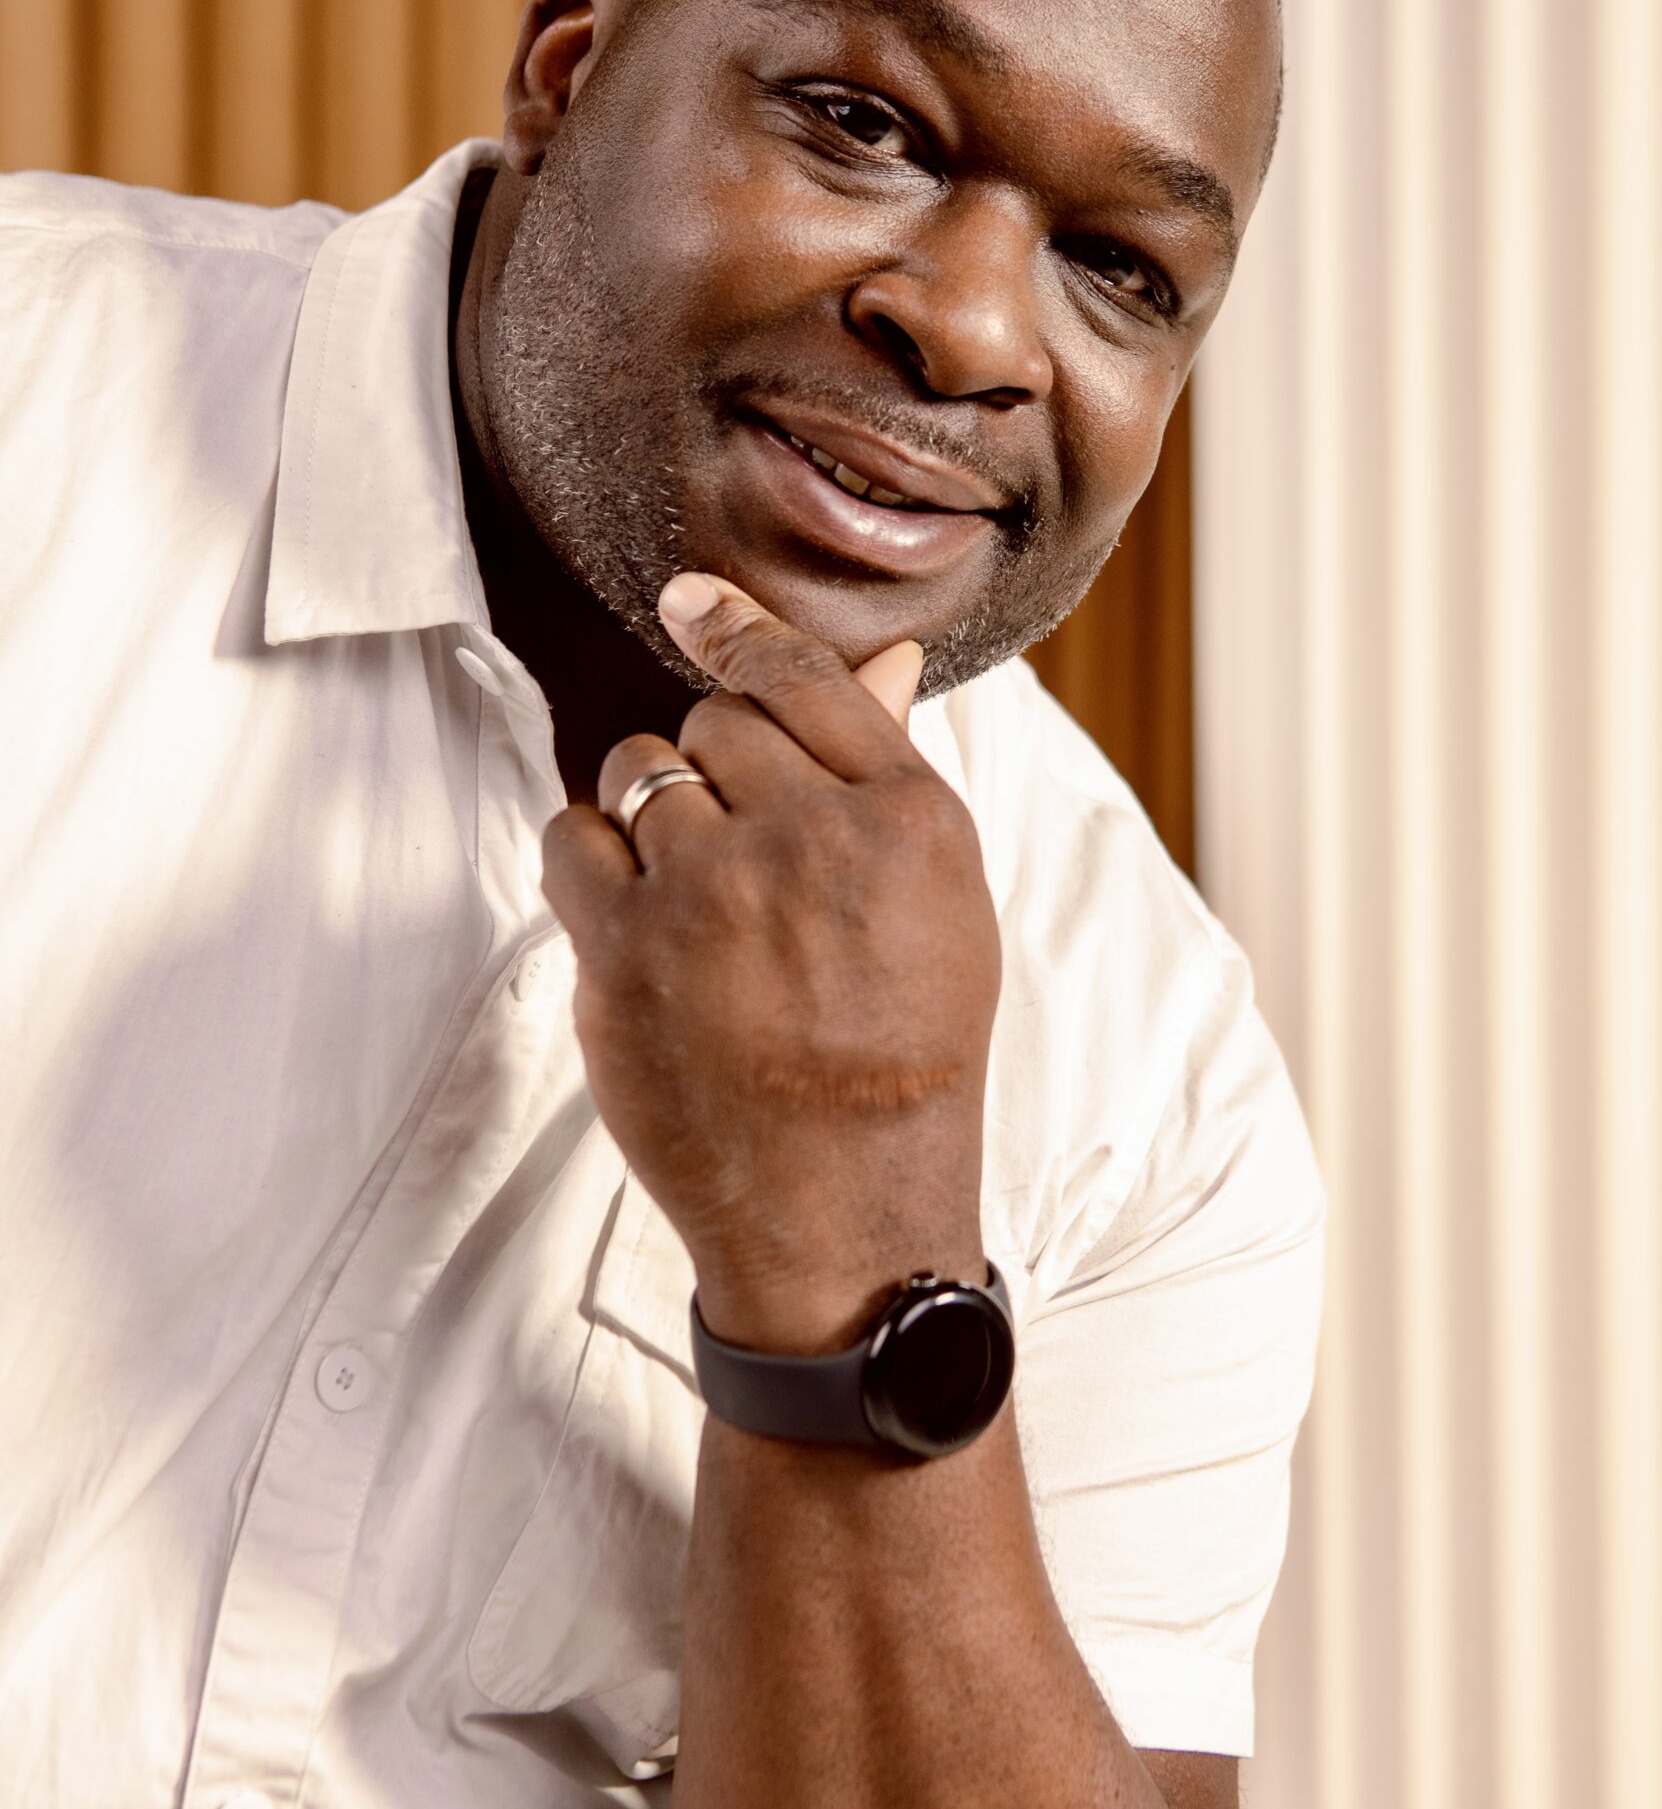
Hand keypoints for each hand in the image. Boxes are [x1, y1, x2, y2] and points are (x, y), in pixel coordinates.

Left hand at [540, 574, 1001, 1353]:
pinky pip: (571, 837)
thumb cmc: (904, 1055)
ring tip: (693, 902)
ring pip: (638, 769)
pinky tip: (630, 916)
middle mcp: (811, 837)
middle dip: (711, 769)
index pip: (802, 675)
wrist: (847, 1208)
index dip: (736, 630)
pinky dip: (589, 864)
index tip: (688, 601)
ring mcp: (714, 892)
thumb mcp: (943, 904)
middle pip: (714, 720)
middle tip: (737, 859)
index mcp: (907, 818)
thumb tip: (880, 657)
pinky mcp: (627, 950)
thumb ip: (890, 773)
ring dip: (649, 815)